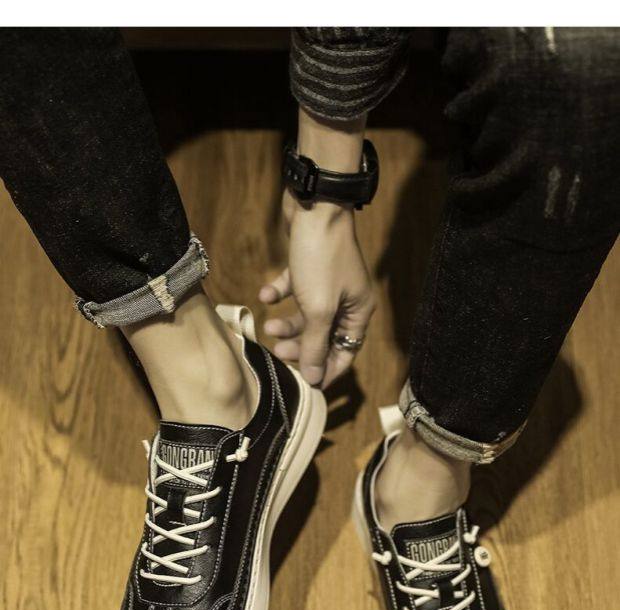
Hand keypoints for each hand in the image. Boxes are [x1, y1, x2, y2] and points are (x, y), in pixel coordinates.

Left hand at [259, 191, 375, 388]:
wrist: (315, 207)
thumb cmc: (322, 259)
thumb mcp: (318, 309)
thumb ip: (315, 346)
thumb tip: (316, 379)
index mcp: (358, 312)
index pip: (346, 352)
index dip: (326, 370)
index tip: (306, 383)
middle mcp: (347, 300)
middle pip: (323, 336)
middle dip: (300, 347)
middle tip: (278, 351)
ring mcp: (329, 283)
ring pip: (306, 315)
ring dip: (286, 324)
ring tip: (267, 326)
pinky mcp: (310, 267)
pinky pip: (294, 289)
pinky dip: (280, 293)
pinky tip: (266, 292)